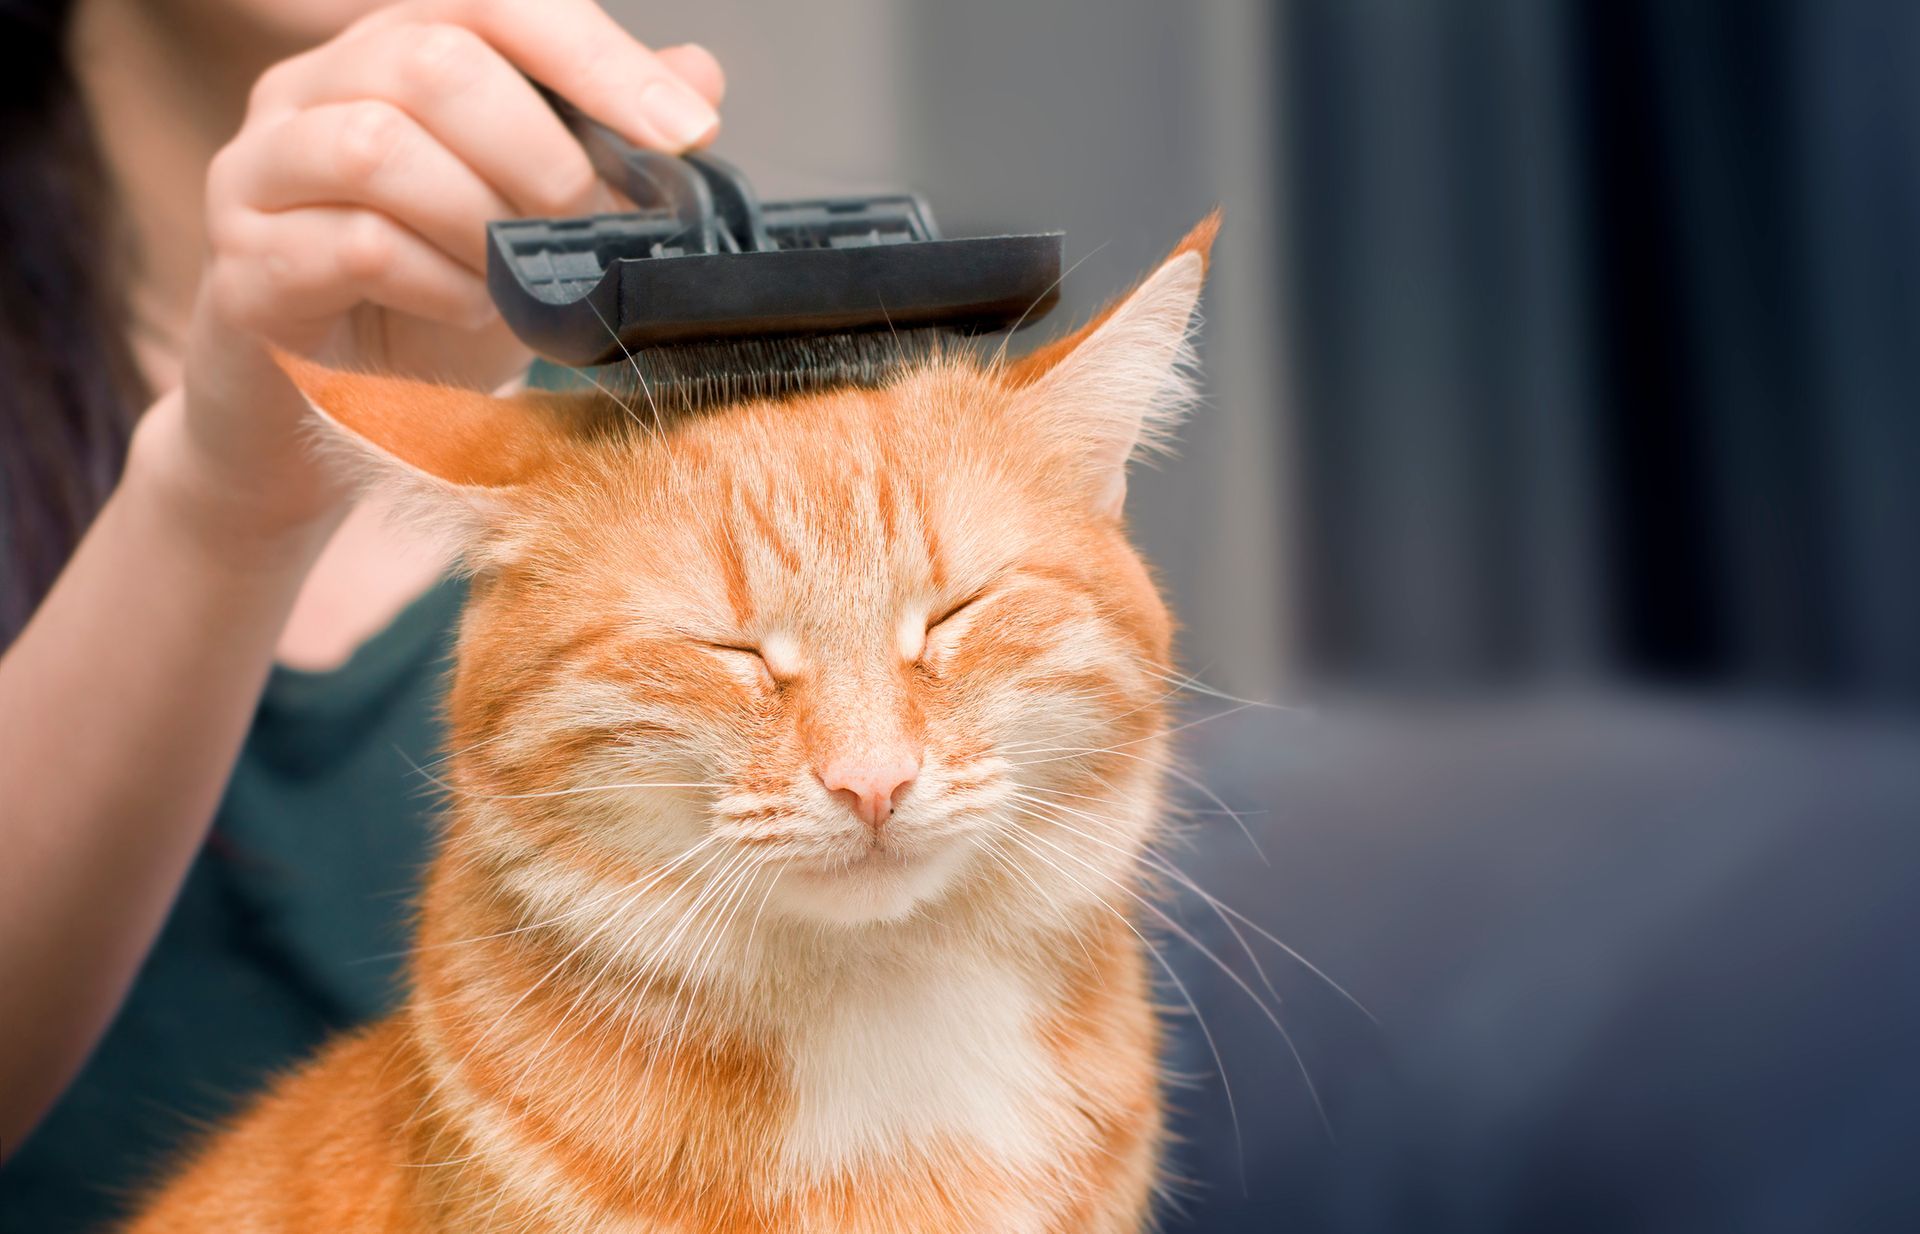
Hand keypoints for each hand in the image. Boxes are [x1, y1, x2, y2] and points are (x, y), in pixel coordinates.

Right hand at [148, 0, 725, 539]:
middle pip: (429, 58)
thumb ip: (604, 138)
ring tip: (521, 276)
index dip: (598, 58)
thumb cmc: (437, 295)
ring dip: (481, 220)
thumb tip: (699, 78)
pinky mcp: (243, 265)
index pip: (496, 2)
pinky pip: (355, 246)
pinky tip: (473, 309)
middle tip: (587, 225)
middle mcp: (311, 87)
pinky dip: (441, 283)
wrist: (335, 412)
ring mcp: (260, 171)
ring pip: (376, 146)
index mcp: (393, 50)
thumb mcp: (539, 215)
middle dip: (540, 151)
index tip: (686, 131)